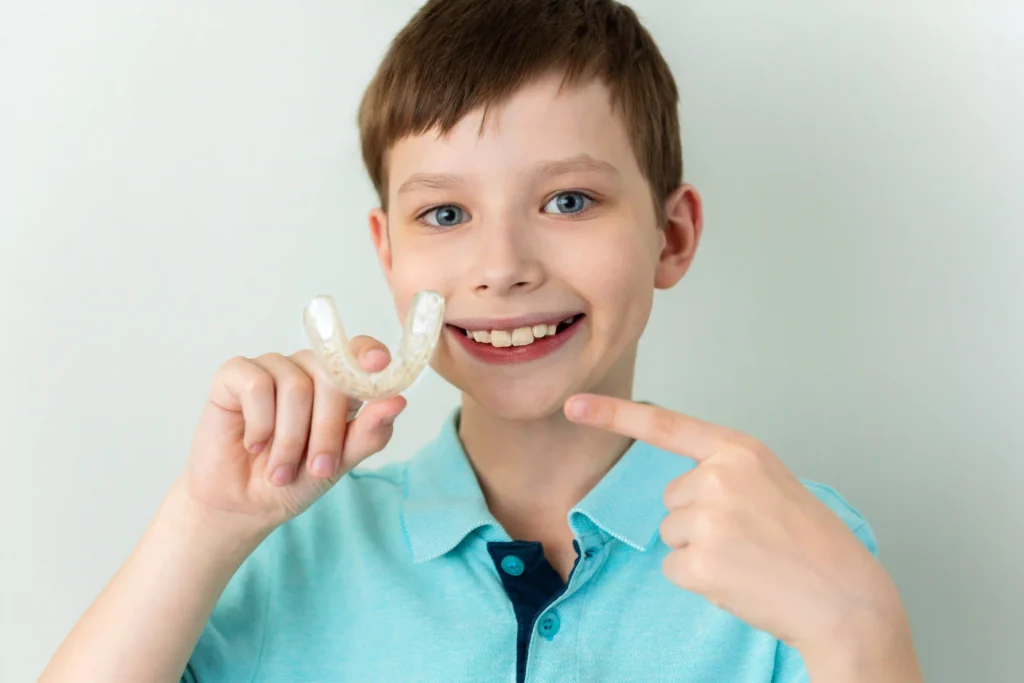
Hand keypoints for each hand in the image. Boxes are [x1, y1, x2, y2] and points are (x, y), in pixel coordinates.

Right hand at [175, 338, 405, 534]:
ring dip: (290, 438)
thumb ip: (369, 432)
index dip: (369, 354)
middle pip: (330, 375)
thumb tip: (399, 400)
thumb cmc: (295, 480)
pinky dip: (260, 424)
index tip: (379, 365)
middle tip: (319, 467)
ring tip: (281, 470)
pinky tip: (254, 444)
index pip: (359, 352)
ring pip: (295, 385)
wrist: (244, 505)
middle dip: (328, 428)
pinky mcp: (234, 375)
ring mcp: (271, 368)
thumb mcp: (339, 462)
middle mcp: (306, 368)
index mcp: (338, 384)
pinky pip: (257, 386)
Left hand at [564, 394, 919, 678]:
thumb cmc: (811, 543)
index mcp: (739, 451)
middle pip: (670, 498)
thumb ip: (725, 473)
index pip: (665, 426)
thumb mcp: (771, 483)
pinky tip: (739, 580)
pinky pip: (674, 568)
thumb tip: (677, 493)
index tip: (574, 405)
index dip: (614, 415)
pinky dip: (700, 580)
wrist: (844, 598)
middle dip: (699, 520)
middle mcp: (720, 476)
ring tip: (750, 558)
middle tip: (751, 537)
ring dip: (700, 552)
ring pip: (671, 535)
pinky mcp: (700, 561)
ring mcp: (709, 518)